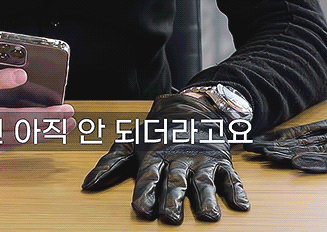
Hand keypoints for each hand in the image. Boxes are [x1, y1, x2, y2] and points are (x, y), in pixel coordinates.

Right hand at [0, 46, 74, 160]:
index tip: (21, 76)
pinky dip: (32, 138)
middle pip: (7, 118)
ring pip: (14, 137)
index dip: (0, 80)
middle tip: (64, 110)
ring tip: (65, 122)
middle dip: (41, 115)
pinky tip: (49, 132)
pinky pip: (12, 146)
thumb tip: (24, 56)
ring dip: (45, 130)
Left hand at [82, 94, 248, 223]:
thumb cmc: (157, 132)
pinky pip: (231, 178)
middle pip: (176, 182)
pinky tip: (240, 206)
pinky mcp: (222, 162)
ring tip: (209, 217)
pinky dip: (236, 191)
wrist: (191, 107)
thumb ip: (110, 164)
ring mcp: (202, 160)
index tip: (140, 209)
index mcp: (156, 155)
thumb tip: (87, 186)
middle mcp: (179, 159)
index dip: (144, 193)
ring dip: (206, 199)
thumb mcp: (131, 143)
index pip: (149, 176)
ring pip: (204, 182)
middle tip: (170, 219)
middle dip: (173, 200)